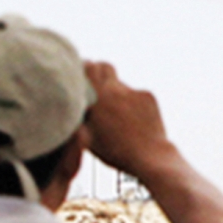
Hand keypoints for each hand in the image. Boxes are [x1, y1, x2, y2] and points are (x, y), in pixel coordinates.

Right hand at [82, 61, 177, 178]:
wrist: (148, 156)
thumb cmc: (114, 151)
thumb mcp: (86, 135)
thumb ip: (79, 114)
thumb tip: (73, 102)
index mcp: (98, 97)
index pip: (88, 67)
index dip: (83, 70)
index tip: (79, 77)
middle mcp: (116, 89)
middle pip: (104, 67)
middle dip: (98, 74)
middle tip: (95, 88)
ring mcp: (134, 91)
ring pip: (120, 85)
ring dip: (116, 94)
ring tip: (117, 116)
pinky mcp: (148, 96)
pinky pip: (135, 93)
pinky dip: (131, 102)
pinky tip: (132, 120)